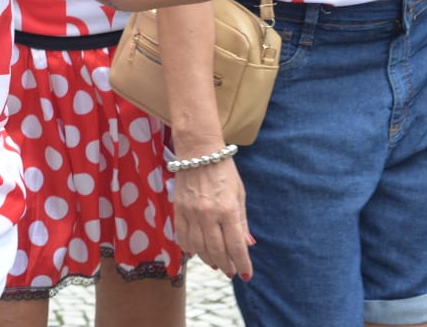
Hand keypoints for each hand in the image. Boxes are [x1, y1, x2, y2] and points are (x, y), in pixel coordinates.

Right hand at [172, 160, 252, 278]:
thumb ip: (241, 222)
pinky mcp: (178, 209)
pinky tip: (195, 252)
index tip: (246, 274)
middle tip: (230, 271)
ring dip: (208, 259)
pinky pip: (182, 236)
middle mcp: (208, 214)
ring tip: (215, 263)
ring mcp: (191, 212)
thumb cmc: (224, 171)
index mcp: (228, 209)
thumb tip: (247, 245)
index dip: (242, 264)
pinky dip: (189, 248)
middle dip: (226, 265)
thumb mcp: (239, 194)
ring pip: (198, 247)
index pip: (236, 246)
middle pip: (216, 251)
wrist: (198, 151)